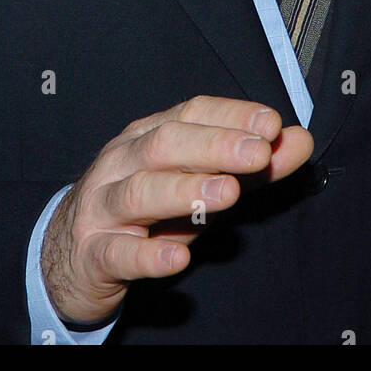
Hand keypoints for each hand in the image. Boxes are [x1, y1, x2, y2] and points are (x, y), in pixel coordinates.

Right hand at [40, 94, 313, 325]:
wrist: (70, 255)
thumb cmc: (143, 213)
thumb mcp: (198, 184)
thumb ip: (249, 166)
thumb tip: (299, 140)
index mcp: (149, 137)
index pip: (191, 114)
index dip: (231, 116)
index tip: (271, 124)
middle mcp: (123, 163)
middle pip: (166, 144)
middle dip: (215, 145)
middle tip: (258, 153)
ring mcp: (103, 207)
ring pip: (140, 192)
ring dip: (185, 190)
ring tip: (227, 193)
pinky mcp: (94, 254)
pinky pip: (118, 252)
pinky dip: (148, 255)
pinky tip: (178, 257)